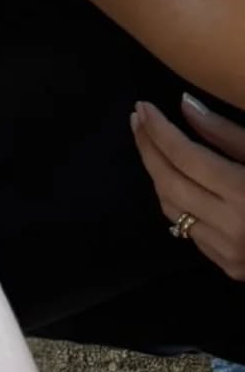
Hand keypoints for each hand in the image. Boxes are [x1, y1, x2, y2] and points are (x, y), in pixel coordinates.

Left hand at [132, 95, 244, 282]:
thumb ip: (224, 133)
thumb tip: (183, 104)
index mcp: (244, 195)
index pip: (184, 157)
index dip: (158, 129)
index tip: (142, 107)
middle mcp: (232, 228)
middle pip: (168, 182)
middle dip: (147, 148)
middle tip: (137, 119)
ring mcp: (229, 253)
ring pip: (171, 208)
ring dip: (156, 173)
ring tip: (150, 141)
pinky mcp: (229, 267)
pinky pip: (188, 228)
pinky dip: (175, 199)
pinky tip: (174, 177)